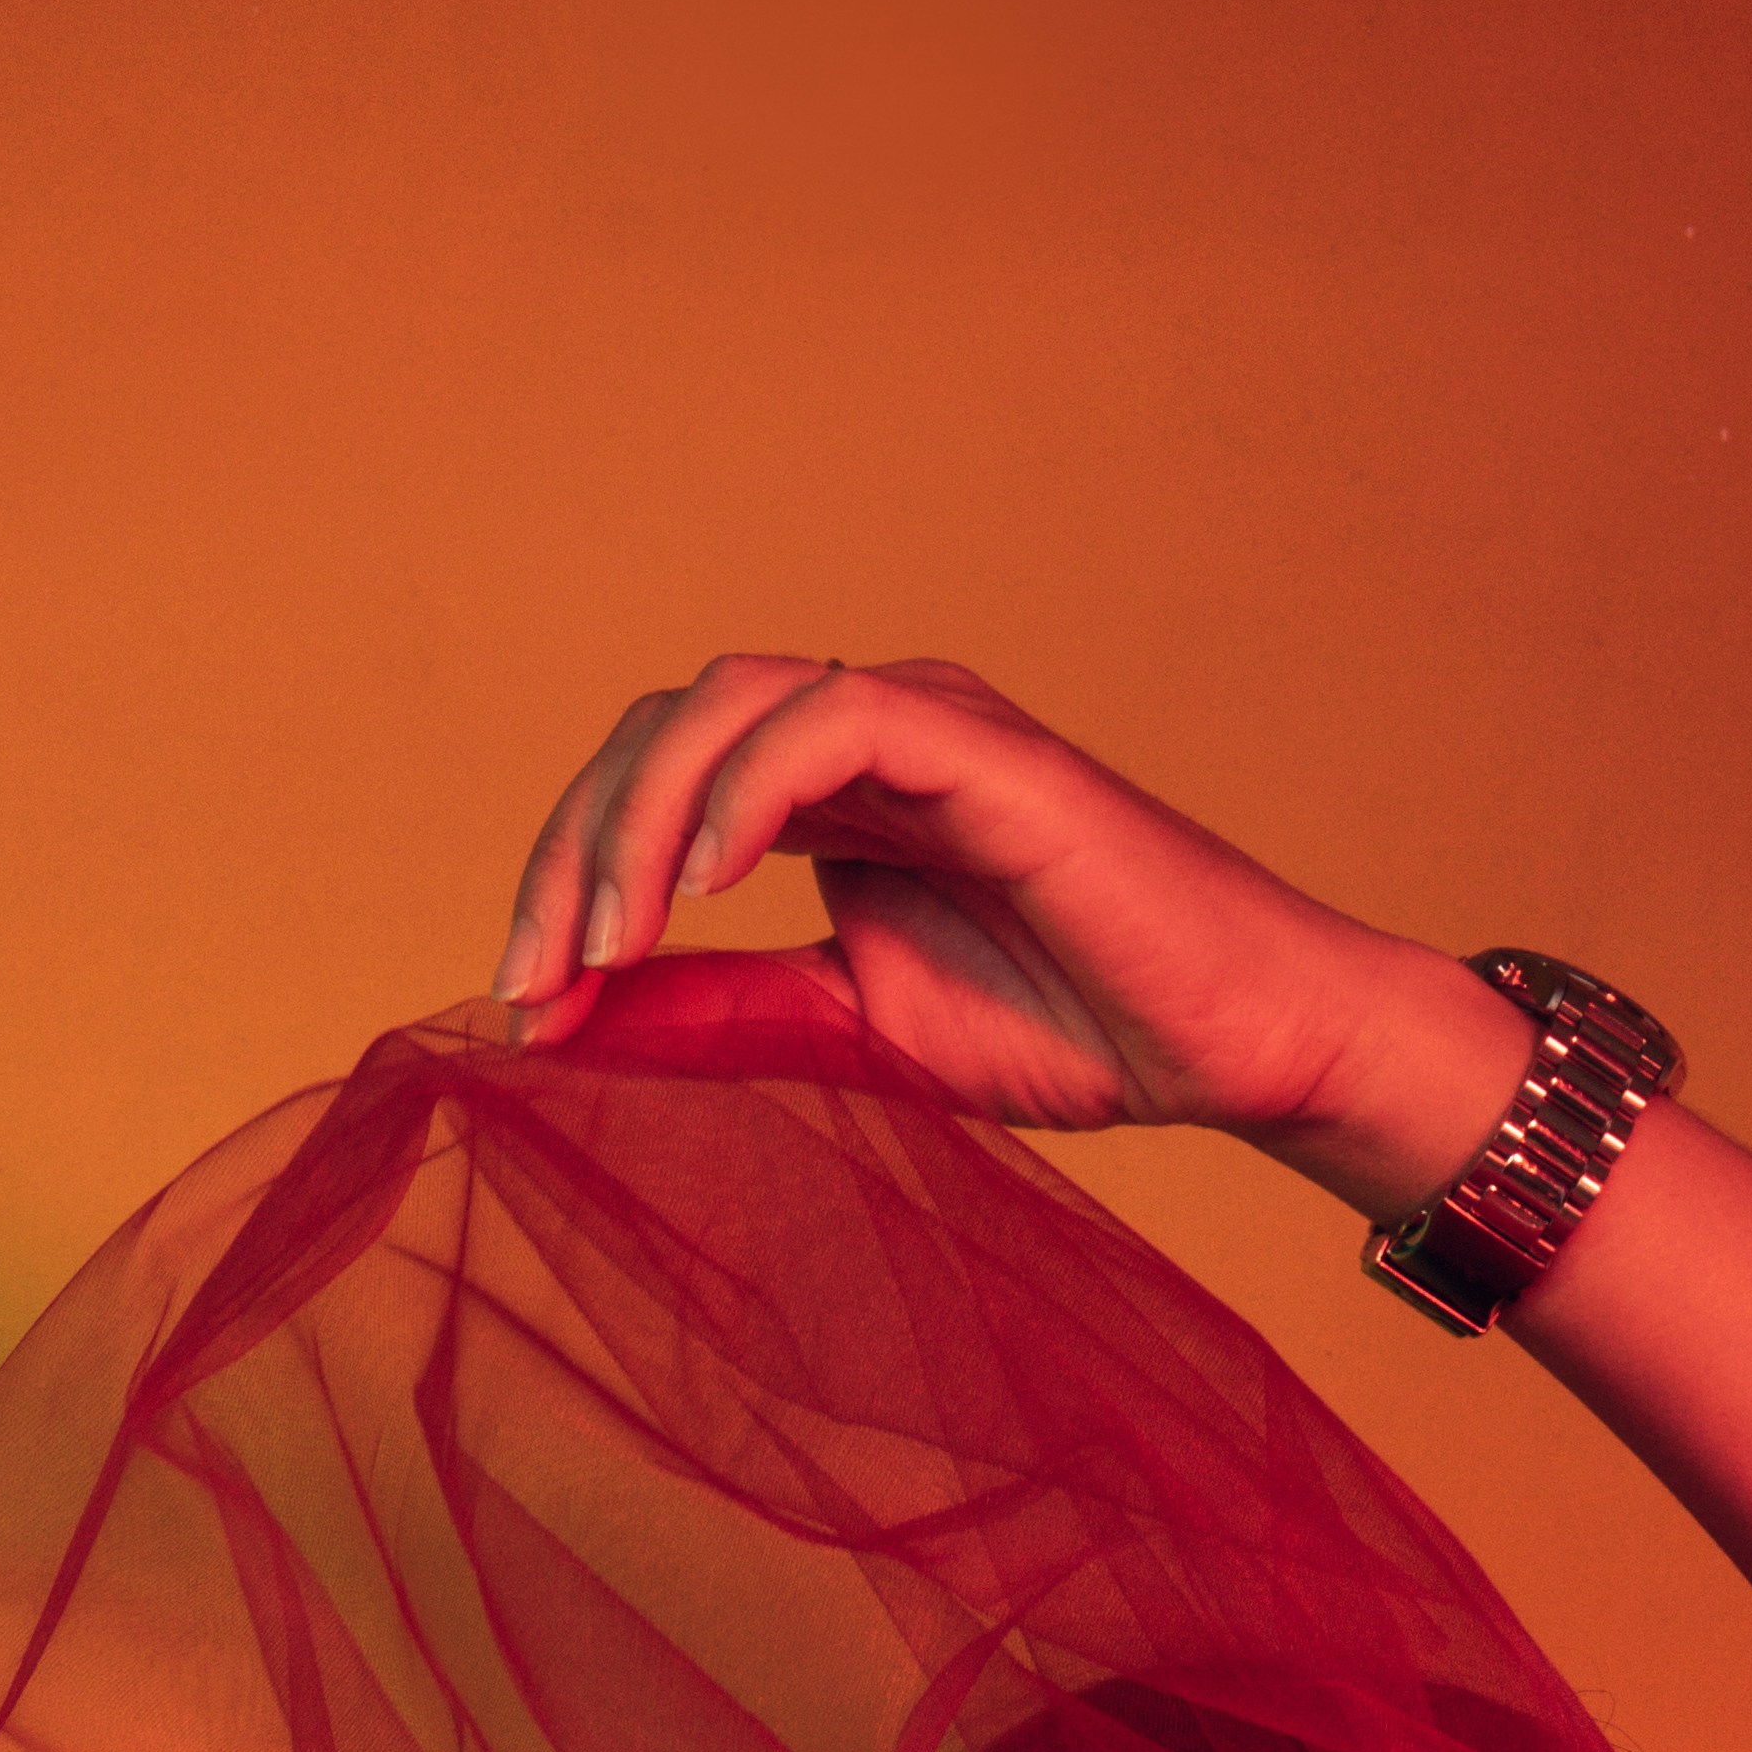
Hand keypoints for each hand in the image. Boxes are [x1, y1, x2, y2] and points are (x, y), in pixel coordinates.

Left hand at [487, 653, 1510, 1202]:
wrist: (1228, 1046)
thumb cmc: (1073, 1032)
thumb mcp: (852, 1036)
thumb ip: (724, 1016)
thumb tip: (574, 1024)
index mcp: (823, 802)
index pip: (649, 794)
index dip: (566, 883)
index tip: (523, 1009)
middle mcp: (859, 739)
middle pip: (658, 732)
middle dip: (572, 852)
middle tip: (535, 980)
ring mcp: (920, 727)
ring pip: (723, 706)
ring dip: (637, 820)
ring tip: (606, 943)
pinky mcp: (978, 742)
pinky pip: (830, 718)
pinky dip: (748, 788)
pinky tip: (708, 886)